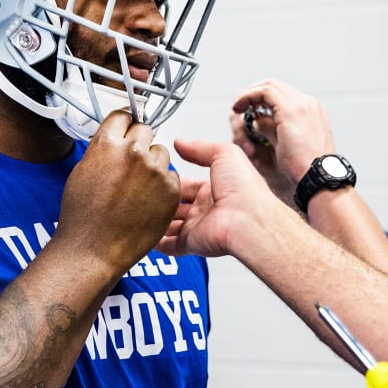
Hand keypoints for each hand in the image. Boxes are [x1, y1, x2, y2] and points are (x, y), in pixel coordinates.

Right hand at [58, 109, 179, 271]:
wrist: (93, 250)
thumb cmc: (83, 217)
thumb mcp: (82, 171)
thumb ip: (101, 149)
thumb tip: (113, 138)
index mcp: (108, 144)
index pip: (123, 116)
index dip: (123, 123)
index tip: (126, 126)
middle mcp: (134, 153)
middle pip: (145, 130)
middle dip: (139, 142)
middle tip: (130, 161)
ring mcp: (155, 172)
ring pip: (161, 152)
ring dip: (152, 163)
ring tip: (137, 187)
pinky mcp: (170, 191)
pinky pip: (171, 176)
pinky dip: (163, 185)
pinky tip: (147, 200)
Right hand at [157, 138, 291, 258]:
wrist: (249, 220)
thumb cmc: (244, 188)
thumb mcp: (224, 154)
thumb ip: (199, 148)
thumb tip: (181, 142)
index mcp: (215, 188)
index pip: (188, 184)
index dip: (173, 180)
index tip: (157, 176)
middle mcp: (206, 208)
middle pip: (177, 206)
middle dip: (161, 202)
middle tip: (144, 195)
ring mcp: (198, 227)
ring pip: (171, 226)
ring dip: (157, 221)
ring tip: (139, 214)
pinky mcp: (191, 243)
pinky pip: (170, 245)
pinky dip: (157, 243)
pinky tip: (146, 236)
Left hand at [230, 79, 337, 203]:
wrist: (319, 177)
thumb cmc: (305, 169)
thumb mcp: (285, 145)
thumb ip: (272, 130)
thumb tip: (257, 121)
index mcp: (311, 112)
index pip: (284, 94)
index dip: (263, 98)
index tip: (250, 108)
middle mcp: (308, 104)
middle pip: (276, 86)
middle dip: (254, 92)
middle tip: (240, 103)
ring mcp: (301, 105)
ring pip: (269, 85)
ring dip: (250, 94)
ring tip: (237, 106)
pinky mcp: (290, 110)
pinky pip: (264, 92)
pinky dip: (249, 97)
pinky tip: (239, 108)